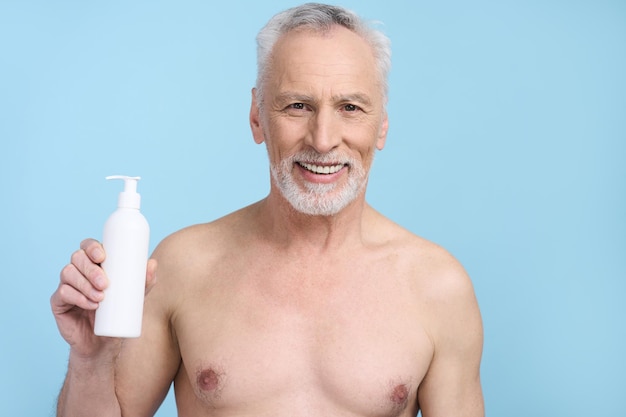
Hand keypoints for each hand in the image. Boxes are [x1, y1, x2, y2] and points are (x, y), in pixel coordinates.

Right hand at [50, 238, 156, 358]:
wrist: (104, 344)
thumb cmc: (119, 314)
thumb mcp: (135, 298)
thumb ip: (144, 282)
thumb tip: (152, 264)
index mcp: (95, 264)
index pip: (88, 246)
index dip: (92, 246)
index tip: (103, 256)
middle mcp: (78, 271)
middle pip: (77, 258)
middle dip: (91, 269)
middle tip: (105, 283)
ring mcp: (67, 285)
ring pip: (68, 273)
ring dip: (85, 284)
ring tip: (101, 297)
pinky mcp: (58, 302)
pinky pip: (63, 293)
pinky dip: (77, 297)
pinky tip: (90, 304)